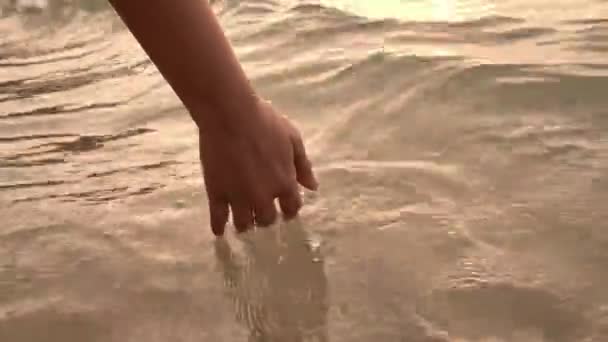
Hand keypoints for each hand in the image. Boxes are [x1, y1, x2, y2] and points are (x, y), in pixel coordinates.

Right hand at [198, 99, 317, 235]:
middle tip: (263, 213)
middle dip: (267, 217)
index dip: (289, 209)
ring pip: (244, 223)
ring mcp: (238, 197)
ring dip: (246, 224)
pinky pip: (218, 218)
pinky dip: (219, 226)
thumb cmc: (265, 122)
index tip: (286, 208)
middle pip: (268, 219)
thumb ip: (303, 165)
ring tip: (244, 222)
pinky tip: (219, 231)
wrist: (230, 115)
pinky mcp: (217, 193)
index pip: (292, 208)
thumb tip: (313, 187)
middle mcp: (263, 196)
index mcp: (285, 183)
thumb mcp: (293, 139)